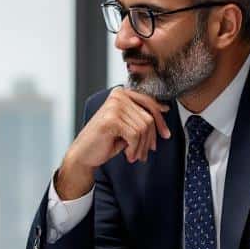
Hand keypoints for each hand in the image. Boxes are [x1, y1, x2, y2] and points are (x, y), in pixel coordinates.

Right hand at [55, 88, 170, 198]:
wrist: (84, 155)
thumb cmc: (105, 141)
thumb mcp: (127, 125)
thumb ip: (141, 116)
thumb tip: (164, 109)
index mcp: (122, 93)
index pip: (149, 102)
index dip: (160, 120)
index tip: (165, 134)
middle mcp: (118, 95)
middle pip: (149, 118)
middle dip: (149, 139)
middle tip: (145, 153)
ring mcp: (114, 106)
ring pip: (143, 128)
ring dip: (141, 146)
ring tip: (134, 155)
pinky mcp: (111, 119)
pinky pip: (134, 135)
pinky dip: (134, 149)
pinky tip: (128, 155)